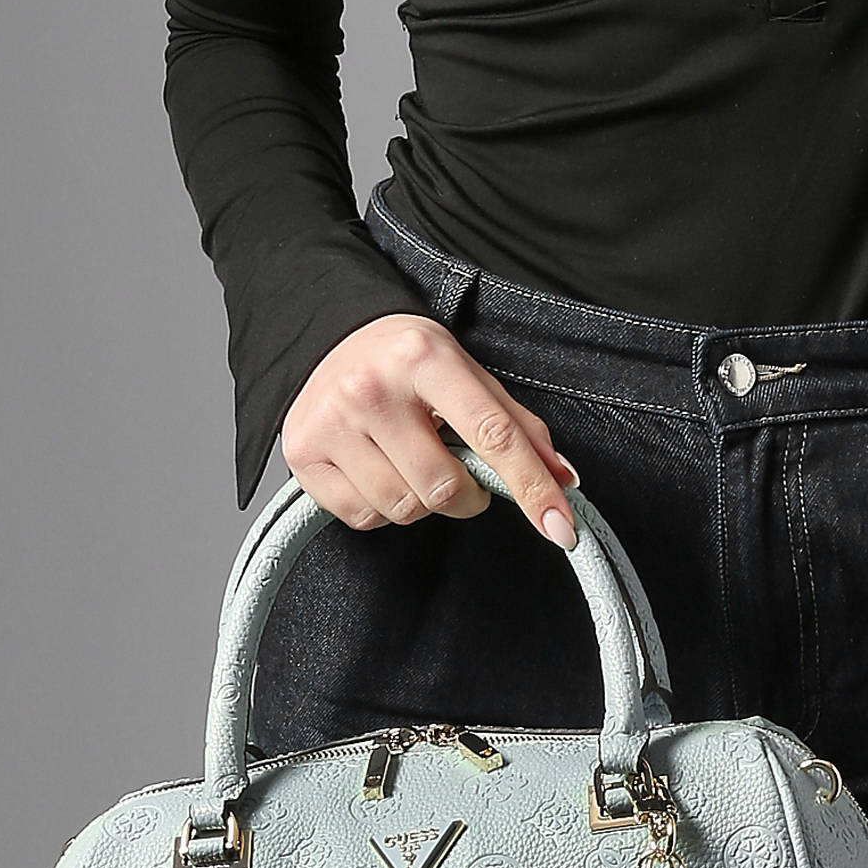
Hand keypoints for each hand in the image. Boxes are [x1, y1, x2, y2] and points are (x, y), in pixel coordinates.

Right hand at [280, 314, 580, 546]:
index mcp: (425, 358)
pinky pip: (364, 519)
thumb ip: (518, 426)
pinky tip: (378, 471)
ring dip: (422, 501)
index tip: (562, 528)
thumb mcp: (467, 374)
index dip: (532, 488)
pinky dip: (382, 508)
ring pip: (404, 509)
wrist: (328, 338)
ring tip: (411, 462)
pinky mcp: (303, 455)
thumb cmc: (408, 362)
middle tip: (458, 472)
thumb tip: (565, 479)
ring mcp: (331, 423)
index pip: (493, 435)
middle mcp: (372, 388)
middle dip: (466, 496)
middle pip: (444, 489)